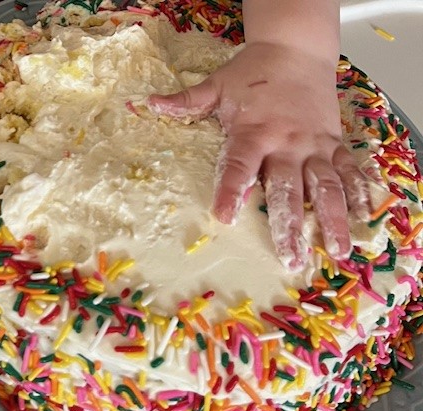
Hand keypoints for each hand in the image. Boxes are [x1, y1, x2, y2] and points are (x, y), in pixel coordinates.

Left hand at [147, 43, 370, 270]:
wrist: (295, 48)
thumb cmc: (252, 72)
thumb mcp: (216, 86)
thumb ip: (187, 101)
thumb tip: (149, 104)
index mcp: (255, 132)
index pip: (240, 166)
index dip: (231, 191)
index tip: (225, 217)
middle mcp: (288, 143)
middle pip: (288, 188)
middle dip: (290, 225)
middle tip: (291, 258)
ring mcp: (315, 145)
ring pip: (326, 186)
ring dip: (332, 218)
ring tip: (337, 249)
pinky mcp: (334, 142)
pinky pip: (349, 170)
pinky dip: (358, 193)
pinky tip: (364, 217)